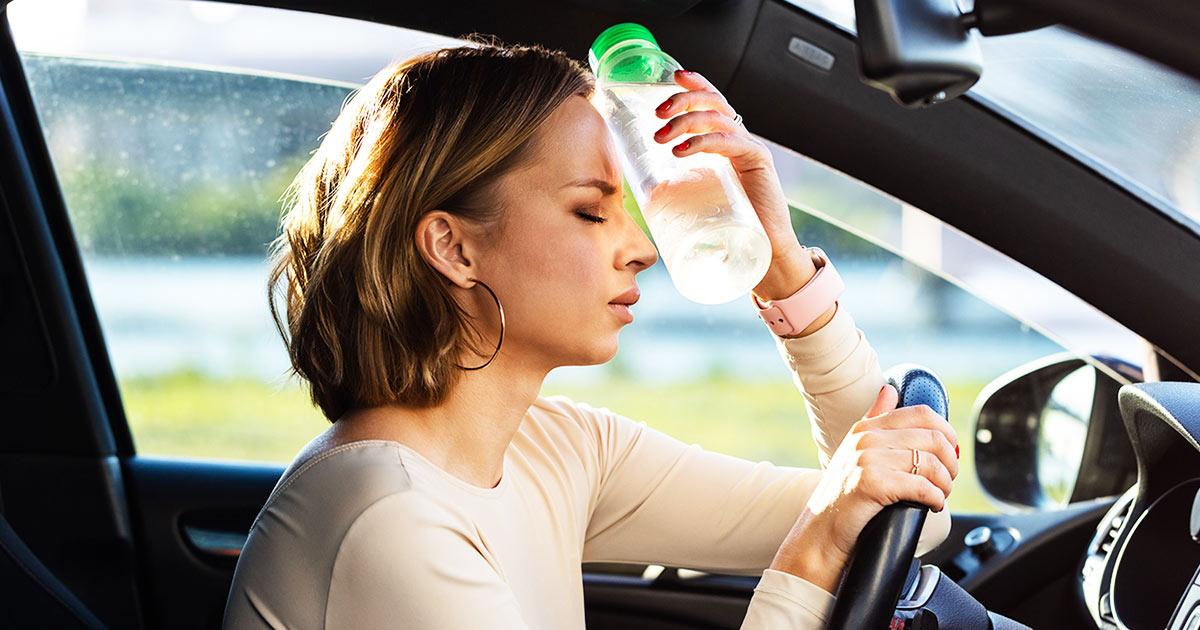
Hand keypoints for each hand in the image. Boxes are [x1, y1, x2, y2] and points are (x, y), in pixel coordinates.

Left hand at [651, 69, 802, 263]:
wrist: (764, 252)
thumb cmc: (729, 228)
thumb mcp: (698, 198)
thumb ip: (680, 188)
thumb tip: (642, 193)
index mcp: (726, 142)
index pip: (712, 102)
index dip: (695, 85)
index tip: (672, 77)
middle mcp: (739, 140)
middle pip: (713, 102)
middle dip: (683, 100)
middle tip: (657, 113)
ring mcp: (750, 149)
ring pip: (718, 118)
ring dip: (685, 121)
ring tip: (661, 136)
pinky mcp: (758, 162)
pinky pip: (729, 141)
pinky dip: (703, 141)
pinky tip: (681, 150)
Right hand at [769, 384, 958, 591]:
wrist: (820, 530)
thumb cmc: (841, 495)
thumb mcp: (854, 449)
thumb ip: (874, 419)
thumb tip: (890, 390)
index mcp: (866, 427)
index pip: (921, 414)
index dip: (946, 433)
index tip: (950, 453)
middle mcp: (867, 438)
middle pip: (933, 438)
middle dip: (950, 462)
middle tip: (949, 479)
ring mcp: (868, 459)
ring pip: (931, 464)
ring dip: (945, 484)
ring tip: (940, 495)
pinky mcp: (873, 483)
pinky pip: (922, 487)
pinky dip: (936, 498)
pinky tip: (933, 506)